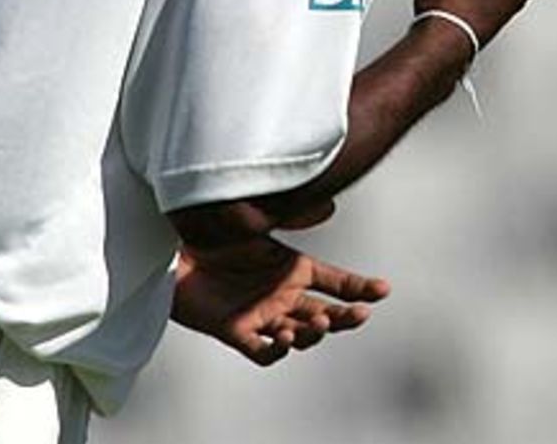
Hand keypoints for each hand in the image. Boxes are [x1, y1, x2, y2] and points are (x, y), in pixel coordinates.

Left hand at [171, 237, 389, 366]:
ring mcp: (261, 316)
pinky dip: (279, 350)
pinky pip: (263, 351)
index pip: (335, 283)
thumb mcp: (260, 221)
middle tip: (360, 314)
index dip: (360, 288)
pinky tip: (288, 337)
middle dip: (346, 317)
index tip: (383, 290)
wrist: (172, 251)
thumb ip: (292, 216)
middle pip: (325, 313)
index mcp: (292, 269)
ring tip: (321, 321)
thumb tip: (328, 204)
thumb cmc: (214, 234)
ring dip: (314, 333)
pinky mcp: (237, 332)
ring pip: (300, 335)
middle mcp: (281, 296)